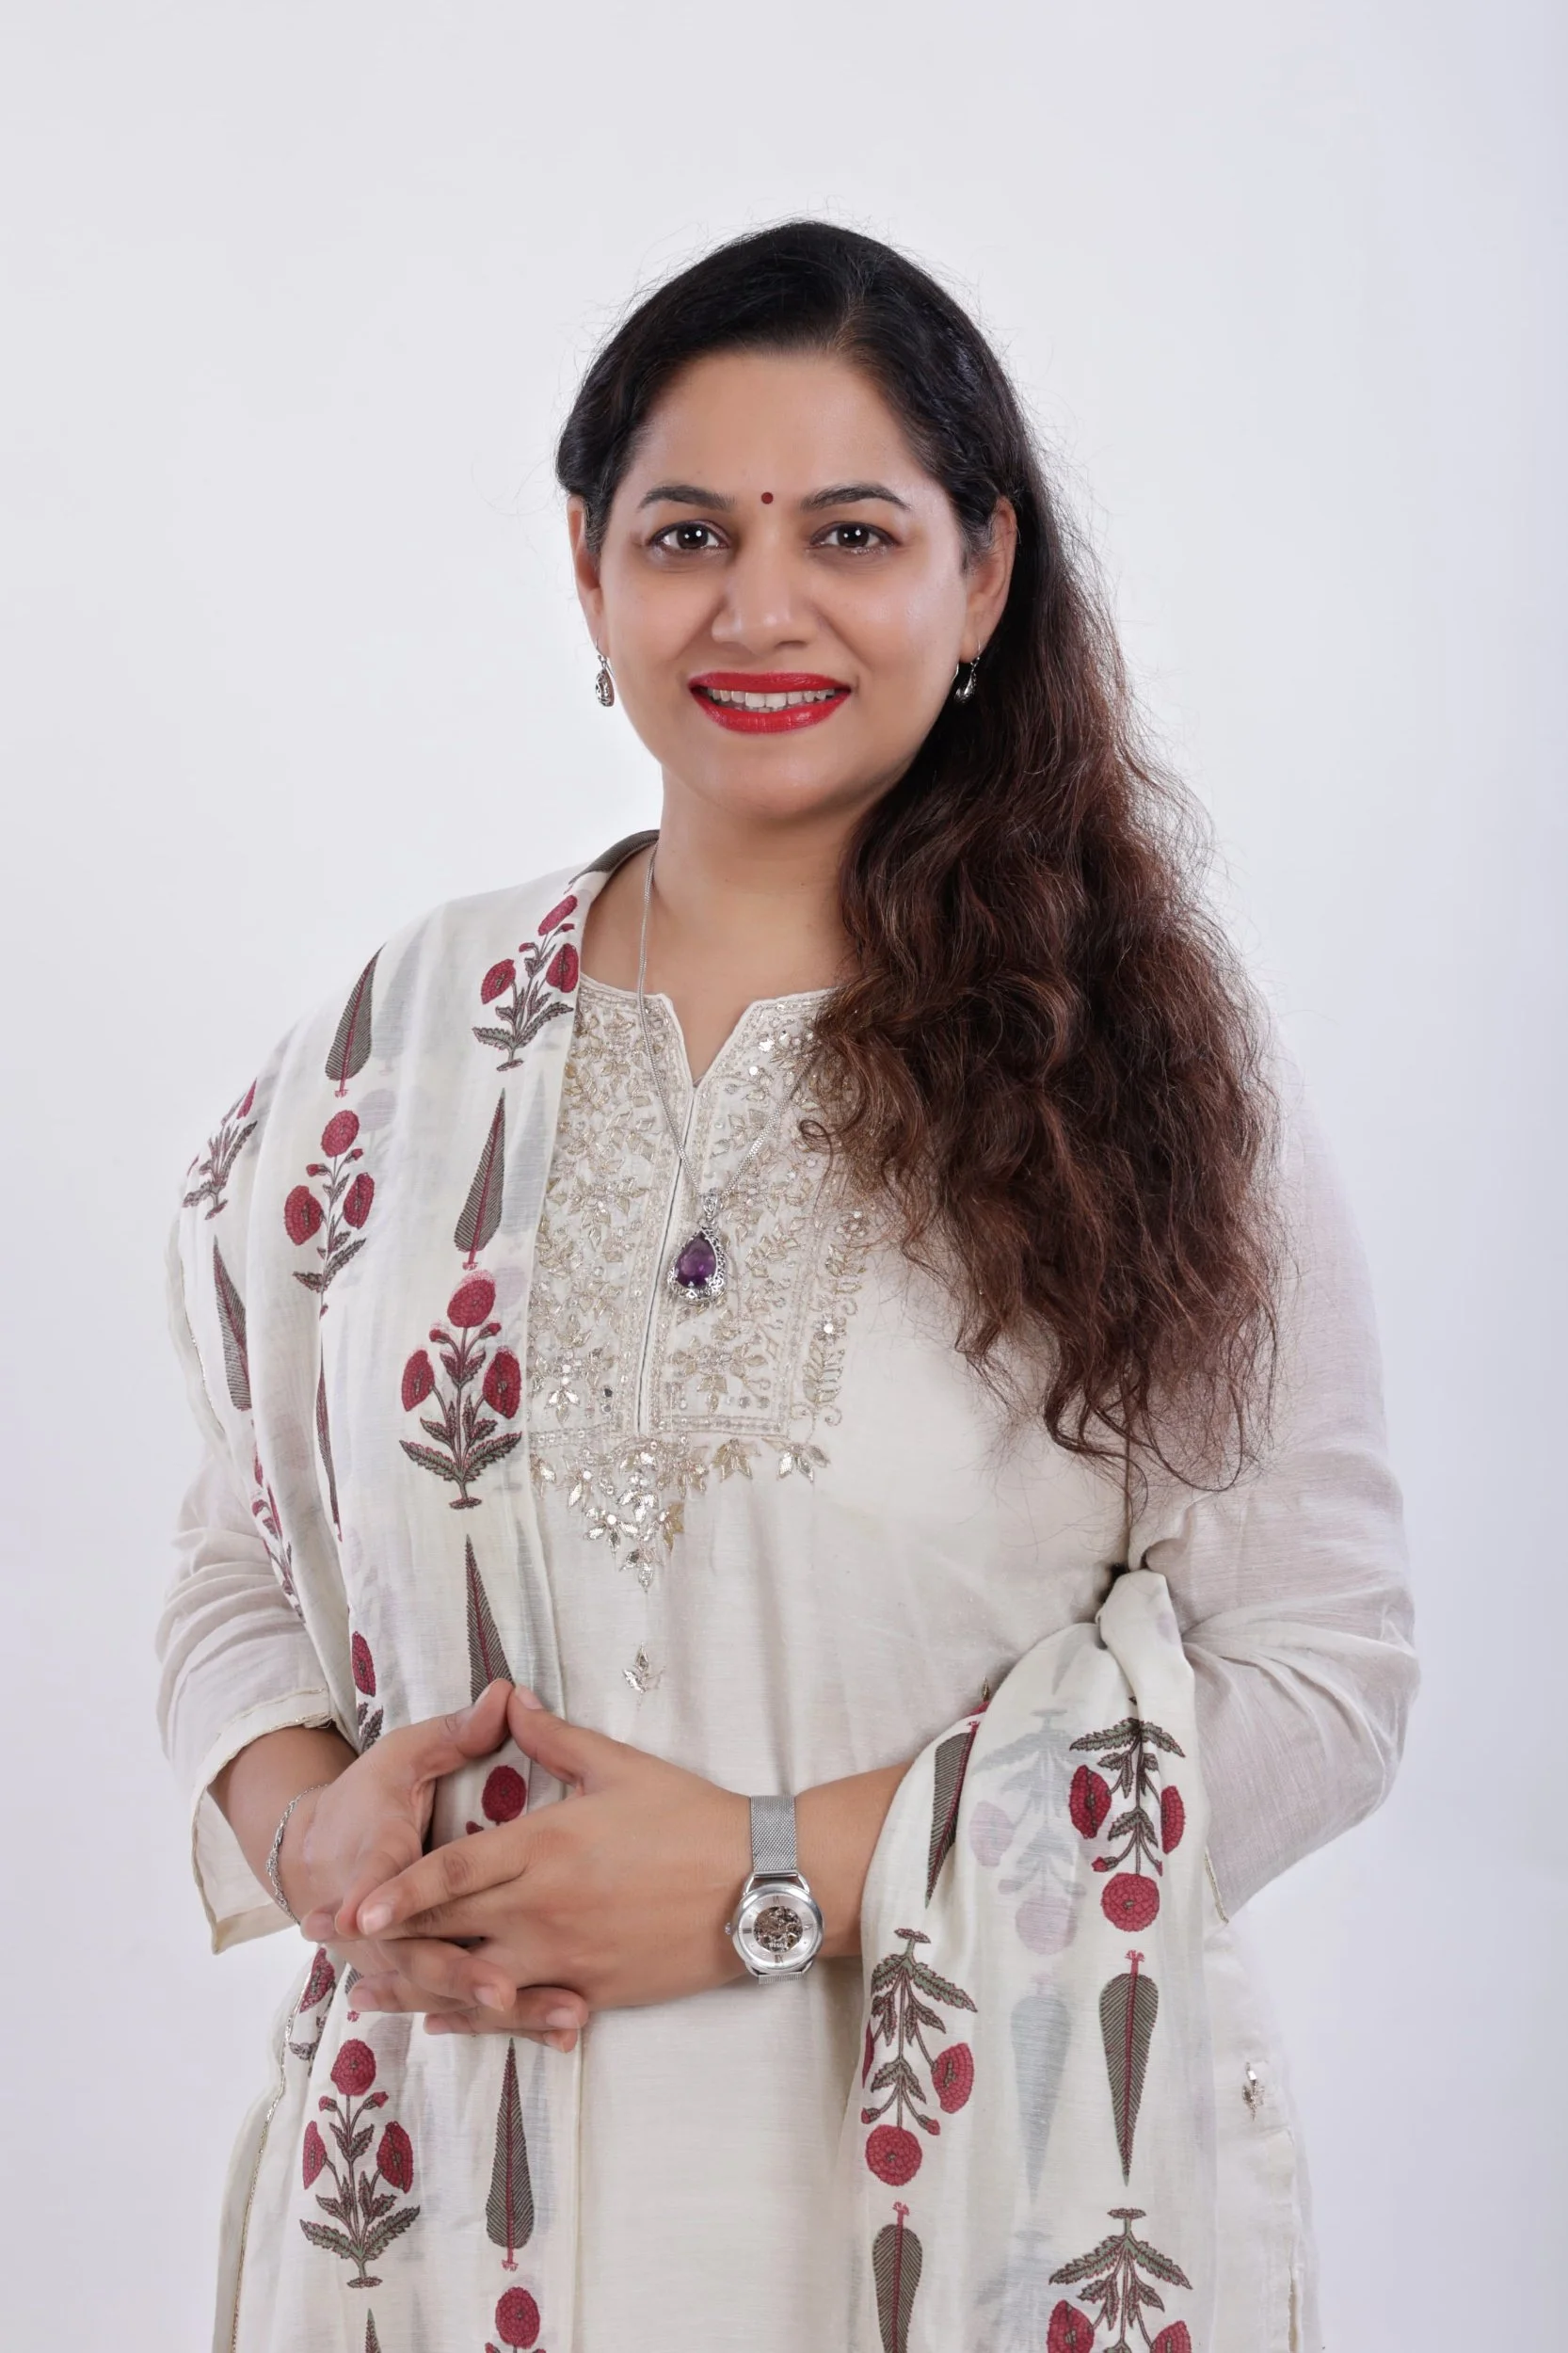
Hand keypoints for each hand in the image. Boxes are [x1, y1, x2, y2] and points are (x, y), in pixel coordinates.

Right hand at [287, 1683, 589, 2051]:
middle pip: (421, 1954)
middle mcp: (379, 1922)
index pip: (385, 1877)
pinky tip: (561, 2034)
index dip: (393, 1899)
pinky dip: (507, 2022)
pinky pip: (463, 2007)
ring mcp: (397, 1956)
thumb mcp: (405, 1754)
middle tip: (516, 1989)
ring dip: (501, 2008)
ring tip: (570, 2017)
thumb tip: (504, 1693)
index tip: (403, 1915)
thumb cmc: (369, 1797)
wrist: (311, 1854)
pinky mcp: (417, 1974)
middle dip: (466, 1975)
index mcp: (374, 1853)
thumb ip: (456, 1733)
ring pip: (448, 1991)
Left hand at [344, 1688, 753, 2037]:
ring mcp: (567, 1957)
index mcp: (545, 1848)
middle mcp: (544, 1909)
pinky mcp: (593, 1990)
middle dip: (384, 1938)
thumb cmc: (692, 1817)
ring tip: (366, 1998)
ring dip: (415, 1989)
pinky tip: (441, 2021)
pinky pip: (521, 2013)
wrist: (760, 1882)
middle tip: (328, 1946)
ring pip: (474, 1982)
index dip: (396, 1893)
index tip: (349, 1908)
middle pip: (448, 1931)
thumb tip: (509, 1698)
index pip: (452, 1874)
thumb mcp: (619, 1765)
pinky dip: (475, 2019)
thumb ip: (554, 1738)